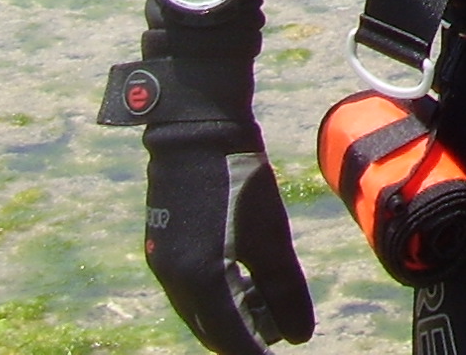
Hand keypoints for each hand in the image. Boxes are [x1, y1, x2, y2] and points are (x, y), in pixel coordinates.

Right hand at [143, 122, 314, 352]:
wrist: (198, 133)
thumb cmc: (238, 182)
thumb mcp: (270, 235)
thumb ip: (285, 288)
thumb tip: (301, 335)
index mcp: (199, 281)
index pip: (229, 338)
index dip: (255, 353)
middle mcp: (174, 279)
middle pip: (210, 329)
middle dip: (245, 337)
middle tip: (278, 334)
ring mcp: (164, 261)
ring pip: (200, 309)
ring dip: (232, 316)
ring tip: (268, 310)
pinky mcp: (165, 244)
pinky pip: (191, 287)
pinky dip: (218, 295)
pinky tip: (244, 283)